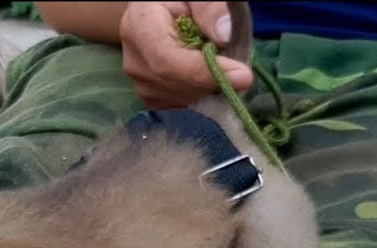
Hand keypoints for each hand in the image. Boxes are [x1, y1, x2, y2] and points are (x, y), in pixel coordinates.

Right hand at [119, 2, 253, 108]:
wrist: (163, 12)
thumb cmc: (181, 1)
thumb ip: (210, 8)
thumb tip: (224, 35)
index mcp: (139, 25)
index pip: (166, 61)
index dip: (204, 73)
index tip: (242, 75)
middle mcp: (134, 59)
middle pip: (175, 85)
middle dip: (214, 83)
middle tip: (241, 72)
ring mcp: (139, 82)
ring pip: (181, 100)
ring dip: (211, 91)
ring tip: (223, 70)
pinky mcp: (150, 97)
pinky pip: (181, 107)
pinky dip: (203, 98)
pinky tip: (211, 80)